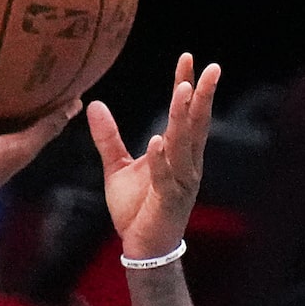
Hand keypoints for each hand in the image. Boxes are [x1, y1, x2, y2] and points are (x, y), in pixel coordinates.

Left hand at [85, 54, 221, 261]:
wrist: (142, 247)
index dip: (186, 87)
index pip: (184, 114)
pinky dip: (161, 159)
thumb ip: (108, 138)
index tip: (188, 58)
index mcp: (176, 153)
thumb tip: (94, 105)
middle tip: (210, 67)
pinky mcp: (169, 200)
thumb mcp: (117, 168)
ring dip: (183, 117)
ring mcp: (181, 181)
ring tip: (184, 91)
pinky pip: (165, 176)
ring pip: (184, 145)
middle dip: (201, 95)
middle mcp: (186, 163)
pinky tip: (158, 140)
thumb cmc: (136, 209)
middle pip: (195, 124)